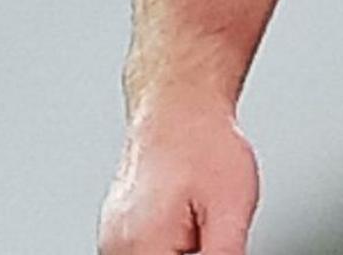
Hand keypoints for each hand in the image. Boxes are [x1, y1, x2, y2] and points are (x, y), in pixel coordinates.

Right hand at [98, 95, 258, 254]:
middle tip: (208, 230)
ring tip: (199, 223)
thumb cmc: (203, 144)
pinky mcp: (117, 231)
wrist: (178, 103)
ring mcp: (112, 238)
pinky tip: (188, 225)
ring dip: (181, 253)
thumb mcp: (230, 212)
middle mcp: (116, 246)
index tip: (211, 245)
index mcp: (141, 247)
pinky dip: (168, 250)